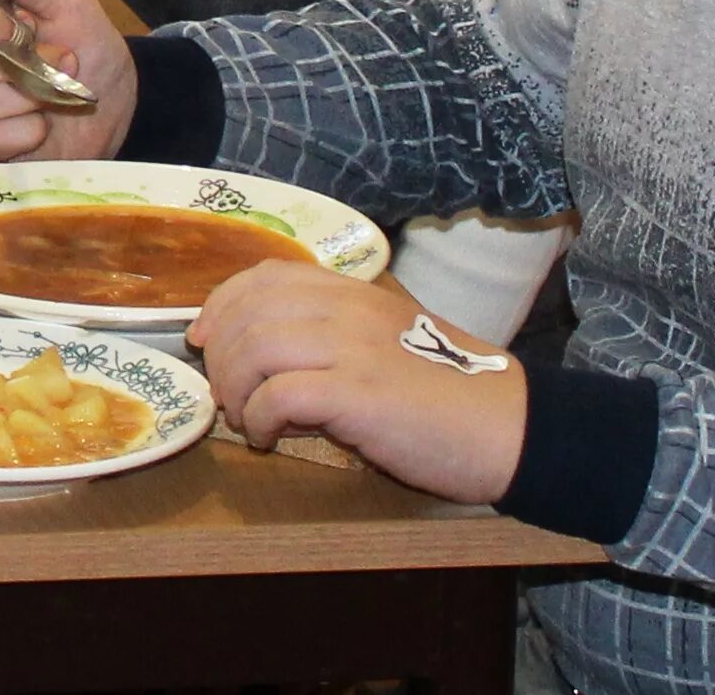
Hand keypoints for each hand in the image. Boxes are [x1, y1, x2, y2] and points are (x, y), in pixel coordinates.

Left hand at [191, 263, 525, 503]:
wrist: (510, 426)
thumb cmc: (450, 390)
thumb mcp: (389, 339)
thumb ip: (336, 334)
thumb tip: (271, 358)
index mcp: (354, 292)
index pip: (266, 276)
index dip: (222, 304)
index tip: (203, 337)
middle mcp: (348, 309)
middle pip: (249, 312)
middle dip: (220, 355)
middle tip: (227, 394)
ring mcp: (352, 348)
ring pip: (254, 348)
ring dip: (234, 389)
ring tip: (246, 419)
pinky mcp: (358, 394)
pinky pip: (278, 396)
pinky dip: (259, 418)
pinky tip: (270, 438)